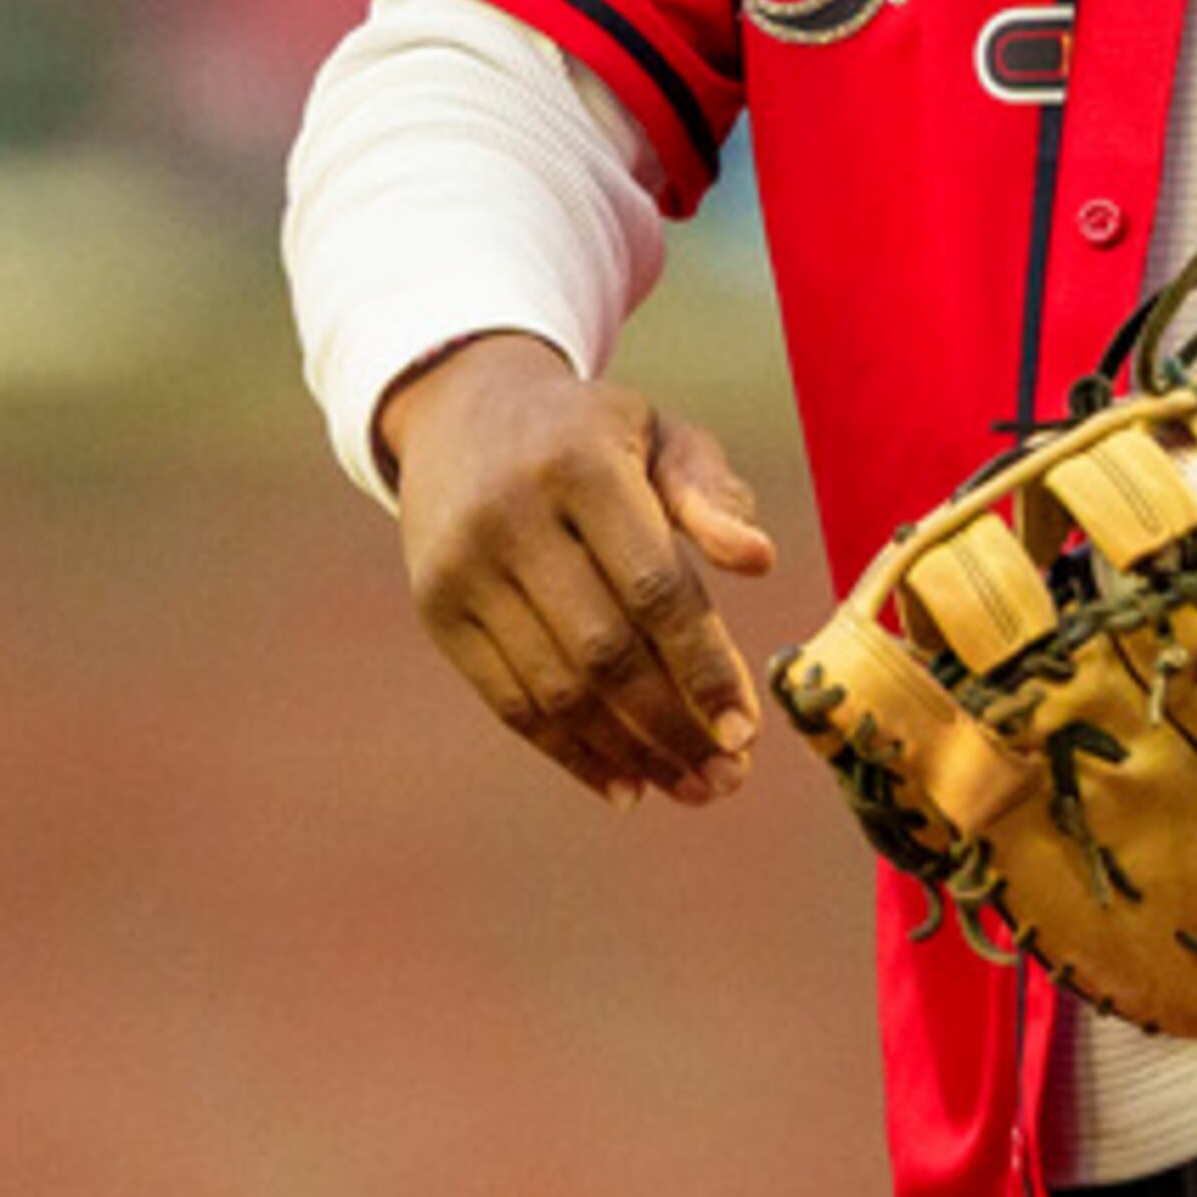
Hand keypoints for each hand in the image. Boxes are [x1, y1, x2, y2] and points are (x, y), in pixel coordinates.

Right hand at [379, 332, 775, 805]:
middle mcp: (512, 517)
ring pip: (556, 690)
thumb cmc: (588, 435)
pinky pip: (508, 702)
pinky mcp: (436, 610)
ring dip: (629, 753)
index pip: (654, 589)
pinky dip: (570, 753)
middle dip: (673, 726)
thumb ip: (710, 494)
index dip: (703, 667)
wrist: (459, 410)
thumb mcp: (656, 434)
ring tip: (689, 787)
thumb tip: (760, 559)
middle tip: (728, 777)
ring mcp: (464, 568)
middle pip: (604, 651)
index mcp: (581, 467)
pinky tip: (623, 784)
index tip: (747, 730)